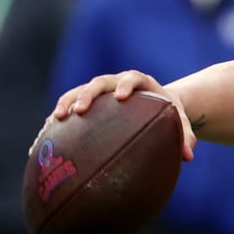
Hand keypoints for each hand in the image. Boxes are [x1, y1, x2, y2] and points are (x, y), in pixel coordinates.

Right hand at [47, 70, 197, 159]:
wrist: (154, 106)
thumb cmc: (167, 114)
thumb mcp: (178, 121)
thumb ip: (185, 134)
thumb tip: (190, 155)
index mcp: (139, 83)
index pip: (132, 78)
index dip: (126, 85)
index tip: (122, 96)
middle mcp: (115, 84)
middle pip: (98, 83)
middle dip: (87, 95)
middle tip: (79, 111)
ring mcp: (98, 94)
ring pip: (77, 93)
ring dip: (65, 105)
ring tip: (53, 121)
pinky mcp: (86, 105)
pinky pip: (67, 110)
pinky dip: (56, 122)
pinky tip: (43, 139)